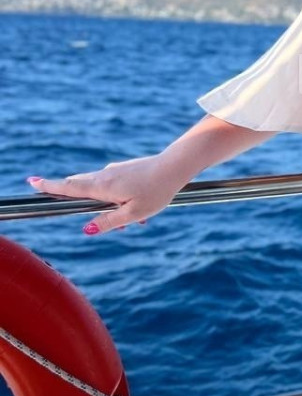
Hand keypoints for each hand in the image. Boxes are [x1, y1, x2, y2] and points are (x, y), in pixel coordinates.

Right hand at [24, 154, 184, 235]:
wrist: (175, 166)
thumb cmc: (157, 191)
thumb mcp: (133, 214)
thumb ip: (109, 222)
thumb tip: (86, 229)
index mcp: (103, 186)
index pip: (69, 187)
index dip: (50, 186)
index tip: (32, 183)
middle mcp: (105, 175)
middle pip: (80, 186)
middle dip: (76, 199)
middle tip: (67, 203)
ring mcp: (115, 170)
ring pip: (100, 189)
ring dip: (108, 206)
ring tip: (134, 222)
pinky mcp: (125, 169)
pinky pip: (114, 186)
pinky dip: (119, 200)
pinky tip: (143, 211)